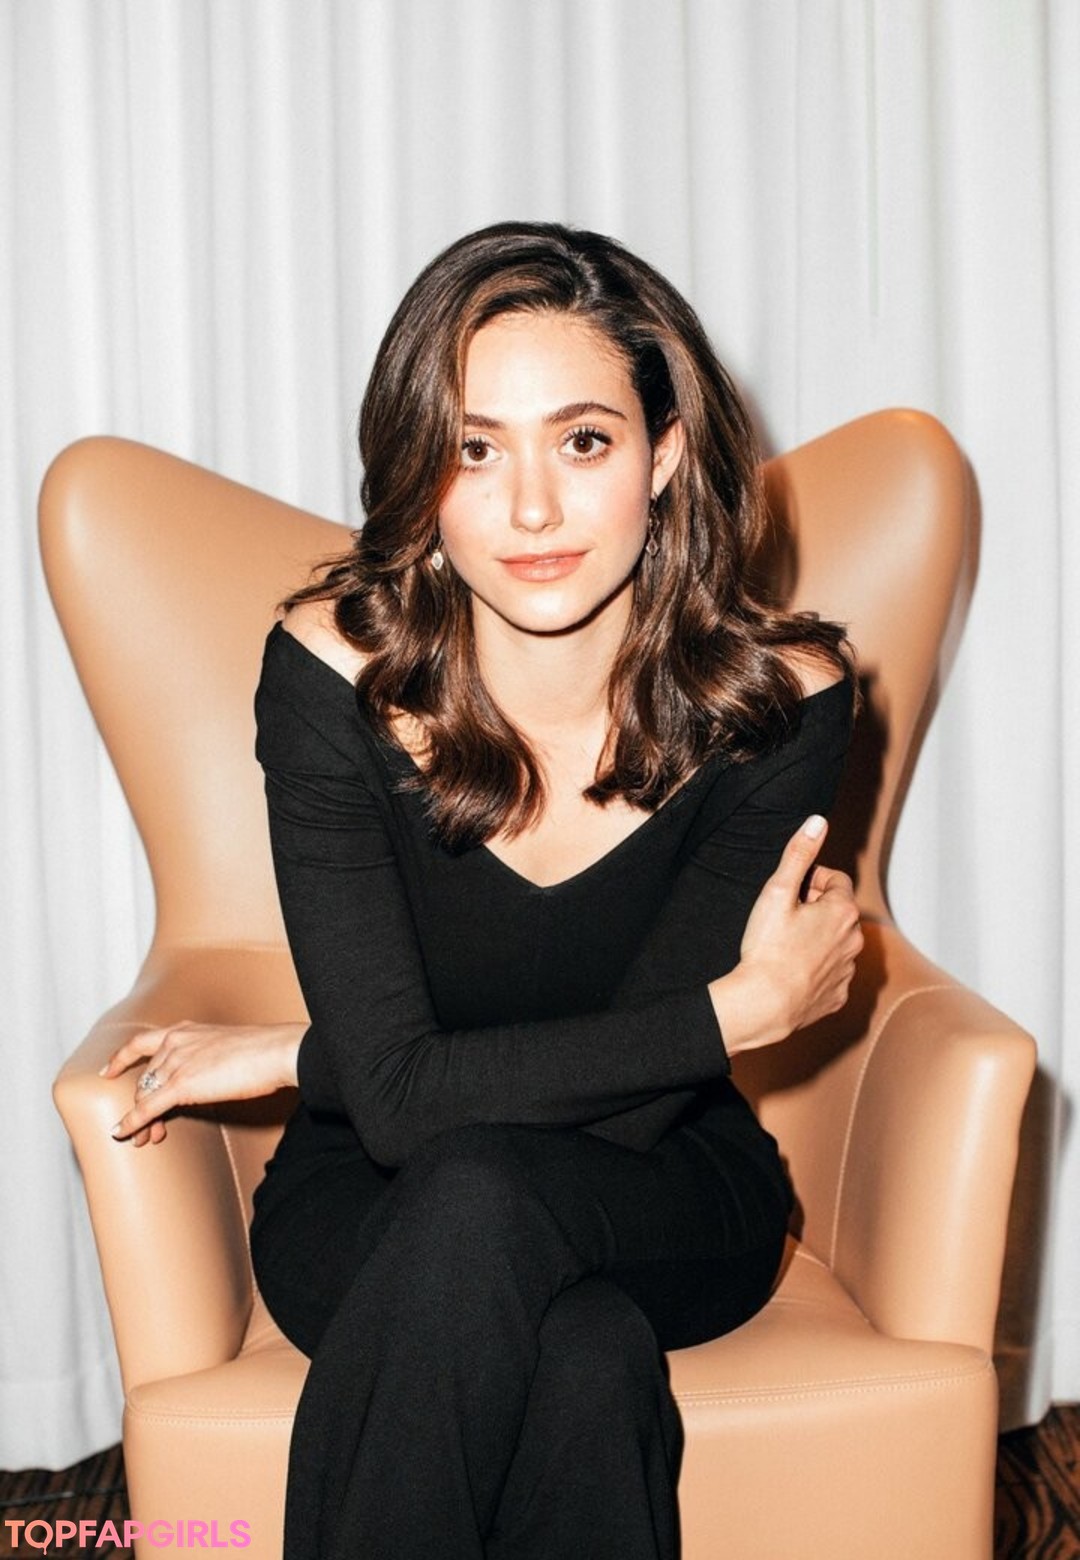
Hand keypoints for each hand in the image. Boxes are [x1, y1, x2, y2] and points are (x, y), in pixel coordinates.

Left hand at [102, 1021, 303, 1145]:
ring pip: (145, 1095)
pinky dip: (133, 1122)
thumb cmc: (262, 1050)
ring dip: (141, 1120)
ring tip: (144, 1140)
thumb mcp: (225, 1046)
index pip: (143, 1043)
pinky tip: (125, 1134)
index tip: (108, 1071)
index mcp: (186, 1031)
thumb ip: (207, 1057)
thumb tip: (206, 1077)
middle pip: (145, 1078)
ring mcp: (176, 1062)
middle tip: (146, 1129)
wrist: (274, 1052)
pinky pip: (148, 1107)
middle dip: (140, 1105)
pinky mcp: (181, 1084)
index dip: (121, 1058)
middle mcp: (175, 1043)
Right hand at [710, 816, 862, 1054]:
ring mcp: (847, 971)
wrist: (763, 1004)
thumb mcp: (777, 892)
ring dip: (817, 939)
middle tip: (783, 917)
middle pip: (837, 911)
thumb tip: (818, 822)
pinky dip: (815, 969)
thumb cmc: (767, 947)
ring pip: (835, 943)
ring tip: (785, 946)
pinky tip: (791, 971)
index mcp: (843, 911)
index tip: (790, 892)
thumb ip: (799, 854)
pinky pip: (830, 974)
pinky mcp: (836, 997)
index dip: (810, 881)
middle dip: (815, 909)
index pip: (835, 880)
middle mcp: (854, 940)